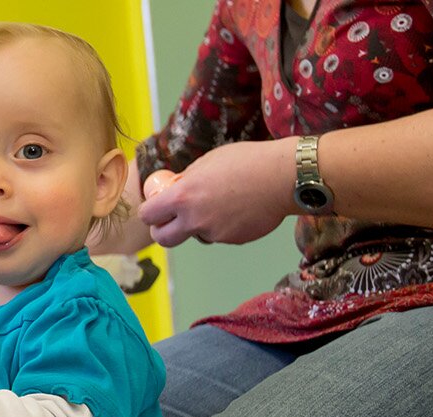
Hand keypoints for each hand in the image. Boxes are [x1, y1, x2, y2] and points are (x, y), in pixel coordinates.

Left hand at [139, 138, 297, 246]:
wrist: (284, 177)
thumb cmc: (247, 162)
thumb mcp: (208, 162)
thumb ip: (187, 180)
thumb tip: (174, 188)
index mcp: (184, 196)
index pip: (148, 215)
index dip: (149, 212)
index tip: (155, 207)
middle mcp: (195, 219)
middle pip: (163, 239)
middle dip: (162, 231)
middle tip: (169, 221)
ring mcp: (215, 233)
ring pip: (196, 235)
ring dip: (199, 225)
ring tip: (220, 202)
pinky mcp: (233, 240)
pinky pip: (220, 235)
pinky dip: (223, 225)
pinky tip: (238, 207)